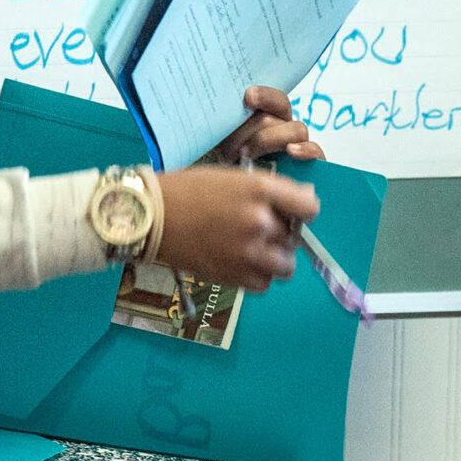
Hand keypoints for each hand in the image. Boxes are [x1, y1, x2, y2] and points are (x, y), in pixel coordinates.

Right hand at [155, 166, 317, 289]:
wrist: (151, 218)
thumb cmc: (190, 191)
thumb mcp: (234, 177)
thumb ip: (270, 191)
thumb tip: (306, 203)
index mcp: (259, 190)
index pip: (309, 207)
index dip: (304, 210)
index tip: (294, 212)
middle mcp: (259, 222)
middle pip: (296, 237)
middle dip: (282, 232)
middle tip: (258, 226)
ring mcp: (247, 253)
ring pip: (286, 266)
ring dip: (275, 258)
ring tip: (253, 247)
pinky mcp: (233, 277)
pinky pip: (264, 283)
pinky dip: (258, 275)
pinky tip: (241, 260)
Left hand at [212, 86, 324, 163]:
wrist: (240, 198)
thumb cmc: (229, 168)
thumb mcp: (222, 144)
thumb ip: (225, 126)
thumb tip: (222, 112)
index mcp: (265, 117)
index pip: (273, 98)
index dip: (263, 96)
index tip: (247, 98)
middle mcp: (284, 128)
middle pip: (280, 114)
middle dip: (254, 129)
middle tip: (235, 147)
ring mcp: (298, 145)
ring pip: (296, 130)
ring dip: (269, 140)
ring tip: (248, 155)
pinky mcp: (310, 165)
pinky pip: (315, 152)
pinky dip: (305, 150)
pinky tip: (291, 152)